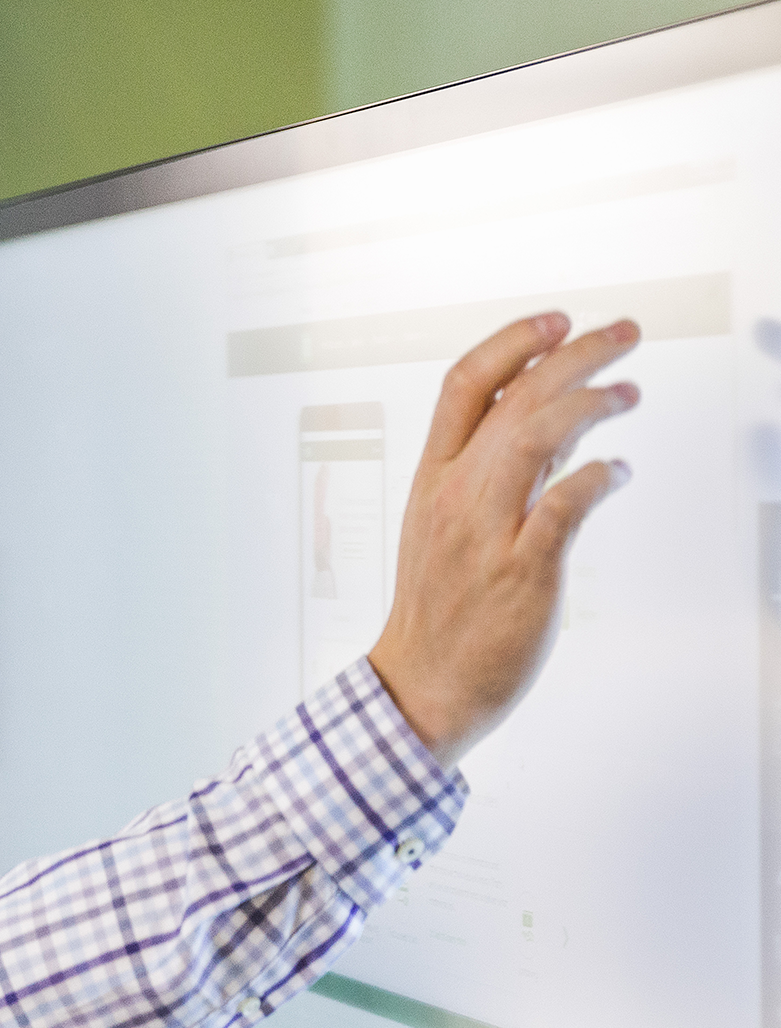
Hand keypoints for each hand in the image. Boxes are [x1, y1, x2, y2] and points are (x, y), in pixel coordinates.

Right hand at [367, 313, 639, 767]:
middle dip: (575, 353)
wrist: (422, 682)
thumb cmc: (438, 609)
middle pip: (515, 397)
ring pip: (538, 436)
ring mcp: (487, 531)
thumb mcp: (444, 526)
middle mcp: (456, 495)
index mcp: (432, 478)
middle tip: (623, 333)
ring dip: (592, 402)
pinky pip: (566, 505)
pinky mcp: (522, 571)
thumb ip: (494, 472)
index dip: (514, 341)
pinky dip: (599, 477)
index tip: (558, 319)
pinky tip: (619, 471)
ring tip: (629, 393)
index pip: (464, 385)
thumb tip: (555, 424)